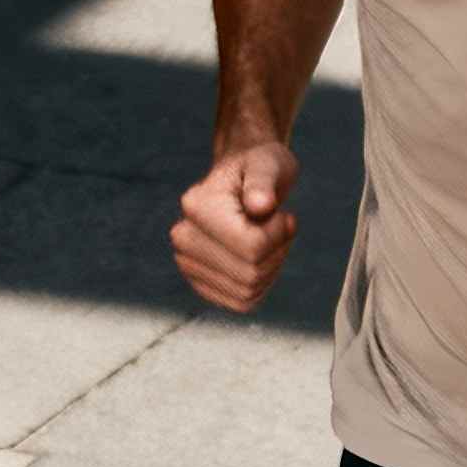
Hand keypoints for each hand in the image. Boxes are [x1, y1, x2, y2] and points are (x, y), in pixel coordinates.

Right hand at [172, 140, 298, 312]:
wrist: (243, 180)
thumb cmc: (260, 168)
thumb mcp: (269, 165)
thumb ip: (264, 182)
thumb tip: (260, 205)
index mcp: (196, 206)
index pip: (251, 246)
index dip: (279, 234)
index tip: (283, 214)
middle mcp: (183, 236)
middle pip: (250, 273)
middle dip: (276, 253)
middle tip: (279, 227)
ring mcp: (187, 261)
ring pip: (247, 291)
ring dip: (271, 269)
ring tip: (268, 239)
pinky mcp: (199, 281)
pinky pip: (241, 302)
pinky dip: (261, 286)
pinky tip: (261, 260)